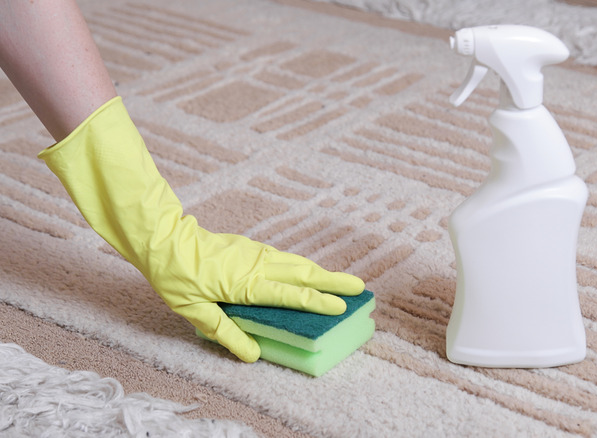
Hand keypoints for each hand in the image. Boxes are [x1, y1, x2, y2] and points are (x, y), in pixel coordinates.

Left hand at [39, 96, 363, 361]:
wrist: (164, 237)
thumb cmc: (176, 275)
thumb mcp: (194, 311)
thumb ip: (225, 332)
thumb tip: (252, 354)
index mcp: (247, 284)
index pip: (291, 295)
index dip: (317, 302)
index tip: (341, 306)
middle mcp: (257, 266)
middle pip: (303, 275)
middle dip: (333, 282)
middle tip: (360, 288)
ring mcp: (256, 254)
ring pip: (296, 264)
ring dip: (321, 272)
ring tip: (342, 281)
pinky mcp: (251, 248)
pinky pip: (284, 258)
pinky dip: (303, 266)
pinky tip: (308, 271)